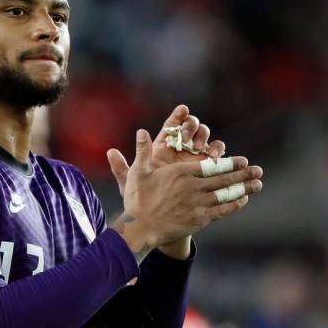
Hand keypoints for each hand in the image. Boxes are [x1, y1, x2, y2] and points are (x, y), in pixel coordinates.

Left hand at [107, 105, 224, 193]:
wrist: (163, 218)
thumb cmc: (146, 200)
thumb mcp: (132, 185)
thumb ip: (121, 169)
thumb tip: (110, 152)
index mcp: (163, 148)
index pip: (171, 126)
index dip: (178, 116)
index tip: (183, 110)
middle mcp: (180, 149)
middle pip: (191, 128)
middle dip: (192, 127)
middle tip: (188, 137)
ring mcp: (195, 158)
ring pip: (204, 138)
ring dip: (205, 138)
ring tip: (201, 148)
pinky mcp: (207, 169)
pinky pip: (216, 155)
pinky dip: (218, 152)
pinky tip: (216, 156)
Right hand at [110, 129, 261, 261]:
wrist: (140, 229)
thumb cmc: (137, 200)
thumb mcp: (138, 173)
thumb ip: (143, 151)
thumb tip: (141, 131)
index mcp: (180, 173)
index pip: (210, 166)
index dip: (229, 163)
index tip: (243, 161)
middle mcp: (192, 187)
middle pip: (222, 179)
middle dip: (243, 174)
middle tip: (258, 170)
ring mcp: (197, 204)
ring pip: (225, 194)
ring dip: (243, 189)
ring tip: (257, 184)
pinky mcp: (199, 219)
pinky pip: (221, 210)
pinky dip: (233, 205)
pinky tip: (242, 200)